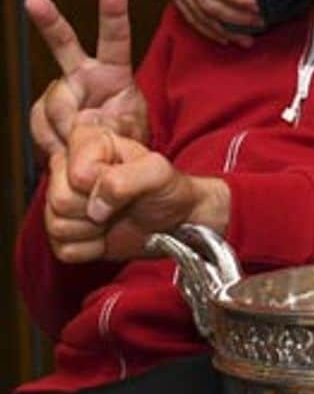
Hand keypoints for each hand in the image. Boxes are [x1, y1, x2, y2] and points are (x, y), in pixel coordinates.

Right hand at [25, 0, 149, 161]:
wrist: (107, 160)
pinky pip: (40, 125)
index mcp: (114, 72)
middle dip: (49, 20)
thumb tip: (79, 125)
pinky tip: (65, 148)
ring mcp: (62, 92)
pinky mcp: (44, 113)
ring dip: (67, 129)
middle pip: (64, 44)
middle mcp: (84, 74)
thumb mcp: (131, 132)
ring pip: (53, 103)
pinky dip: (52, 142)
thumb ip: (110, 127)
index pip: (116, 39)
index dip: (113, 13)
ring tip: (85, 143)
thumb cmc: (125, 138)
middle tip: (34, 0)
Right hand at [44, 125, 226, 263]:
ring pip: (57, 226)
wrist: (176, 220)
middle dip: (95, 209)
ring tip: (114, 217)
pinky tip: (106, 235)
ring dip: (93, 230)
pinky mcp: (64, 234)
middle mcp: (69, 170)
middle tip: (119, 204)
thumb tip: (96, 202)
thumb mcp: (158, 172)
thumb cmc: (167, 190)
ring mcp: (64, 201)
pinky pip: (64, 249)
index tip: (120, 179)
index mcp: (89, 144)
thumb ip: (125, 178)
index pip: (75, 170)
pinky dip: (91, 248)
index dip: (98, 182)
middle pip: (59, 199)